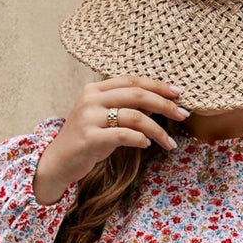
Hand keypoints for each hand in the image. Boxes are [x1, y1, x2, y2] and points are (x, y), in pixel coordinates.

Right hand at [33, 74, 189, 203]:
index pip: (132, 80)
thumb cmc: (86, 140)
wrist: (58, 161)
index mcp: (95, 89)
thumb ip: (124, 109)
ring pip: (135, 117)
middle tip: (183, 115)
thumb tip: (156, 106)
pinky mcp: (90, 138)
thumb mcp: (103, 118)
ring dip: (158, 131)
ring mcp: (90, 117)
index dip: (157, 85)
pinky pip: (123, 135)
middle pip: (138, 95)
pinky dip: (140, 139)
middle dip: (165, 105)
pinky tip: (147, 145)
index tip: (178, 93)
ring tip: (170, 143)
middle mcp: (92, 99)